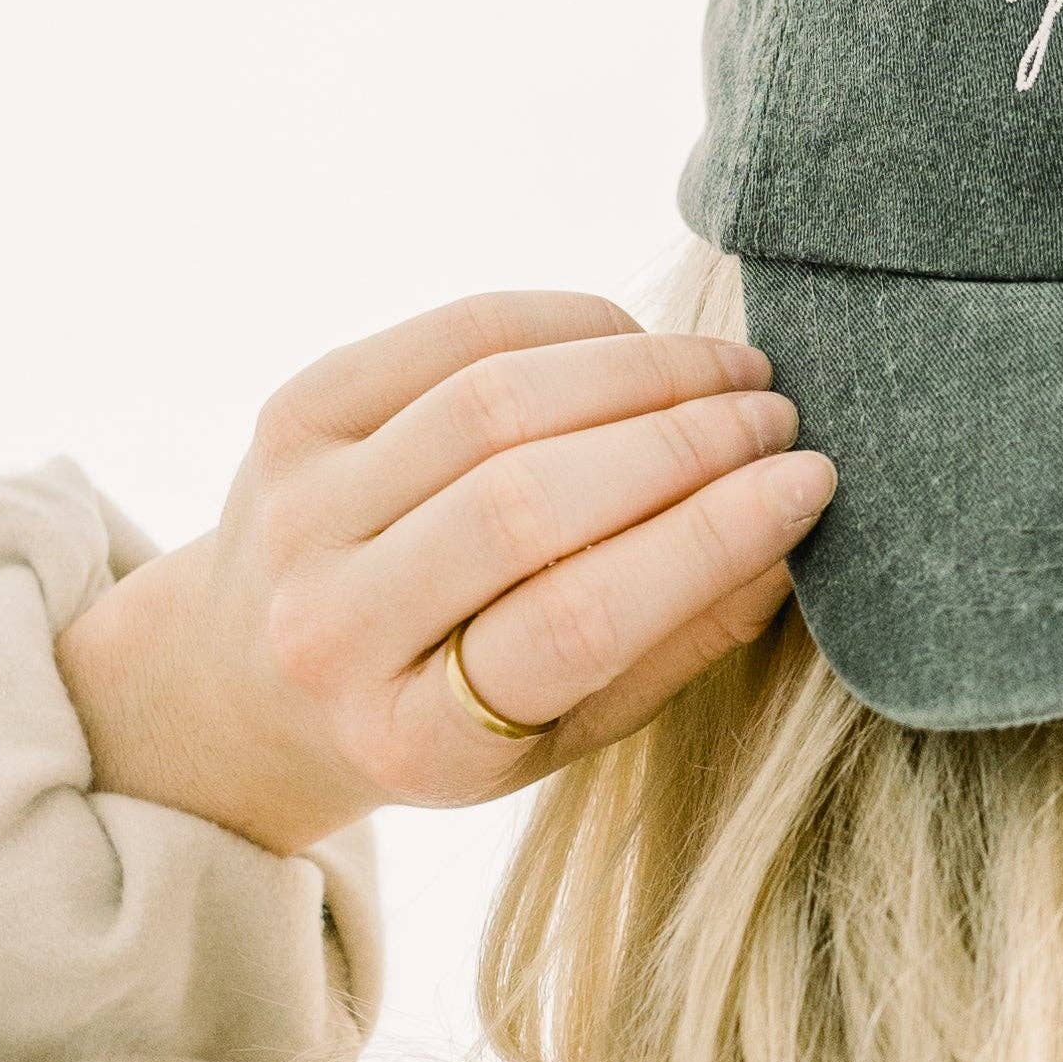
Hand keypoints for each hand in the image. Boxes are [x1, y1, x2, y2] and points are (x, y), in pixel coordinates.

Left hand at [51, 289, 835, 855]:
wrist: (253, 681)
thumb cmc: (446, 711)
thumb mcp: (556, 731)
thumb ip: (669, 644)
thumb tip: (788, 538)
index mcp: (411, 738)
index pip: (576, 620)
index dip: (706, 538)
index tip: (809, 481)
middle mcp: (331, 626)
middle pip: (528, 502)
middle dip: (683, 442)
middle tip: (778, 418)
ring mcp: (297, 512)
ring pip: (491, 403)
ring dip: (638, 370)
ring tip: (731, 372)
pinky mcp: (290, 418)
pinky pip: (448, 337)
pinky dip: (562, 323)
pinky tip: (634, 340)